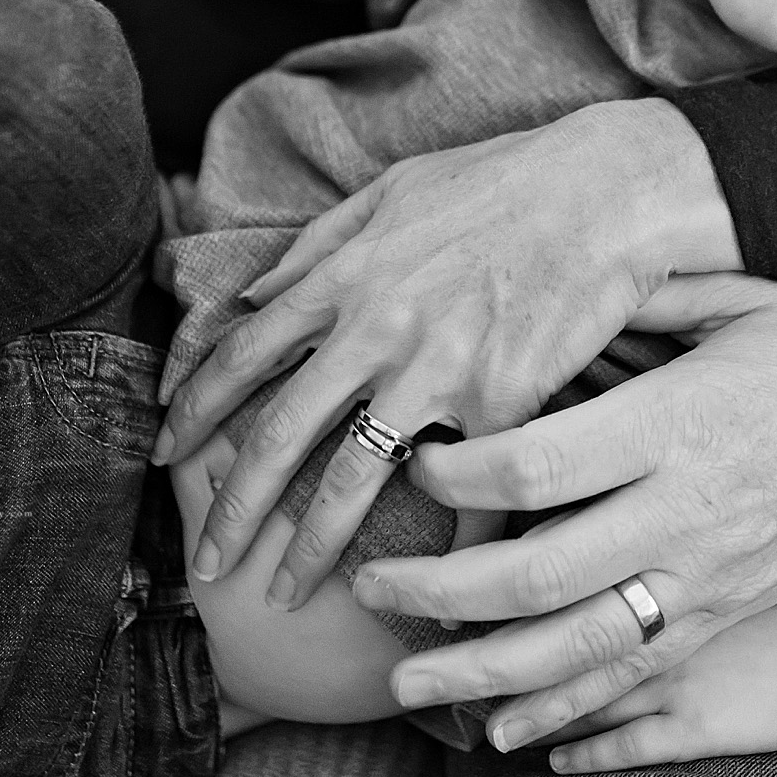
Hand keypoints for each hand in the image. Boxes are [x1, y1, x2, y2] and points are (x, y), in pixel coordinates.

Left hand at [159, 98, 739, 608]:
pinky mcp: (497, 402)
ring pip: (351, 479)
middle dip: (231, 508)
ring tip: (286, 597)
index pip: (243, 352)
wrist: (610, 192)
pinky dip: (439, 539)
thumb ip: (324, 241)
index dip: (196, 406)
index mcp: (345, 274)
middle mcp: (374, 327)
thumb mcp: (399, 187)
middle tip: (204, 565)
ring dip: (311, 547)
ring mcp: (434, 369)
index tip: (166, 450)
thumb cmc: (509, 180)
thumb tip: (260, 291)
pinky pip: (459, 485)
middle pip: (278, 434)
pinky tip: (422, 579)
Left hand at [346, 274, 776, 751]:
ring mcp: (710, 579)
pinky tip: (500, 731)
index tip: (415, 456)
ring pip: (574, 650)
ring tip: (403, 679)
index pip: (537, 467)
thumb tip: (548, 287)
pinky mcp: (728, 615)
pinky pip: (634, 679)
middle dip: (437, 590)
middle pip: (535, 575)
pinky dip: (562, 714)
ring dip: (477, 673)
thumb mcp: (741, 299)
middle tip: (372, 580)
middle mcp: (688, 512)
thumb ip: (640, 301)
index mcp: (679, 422)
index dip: (458, 472)